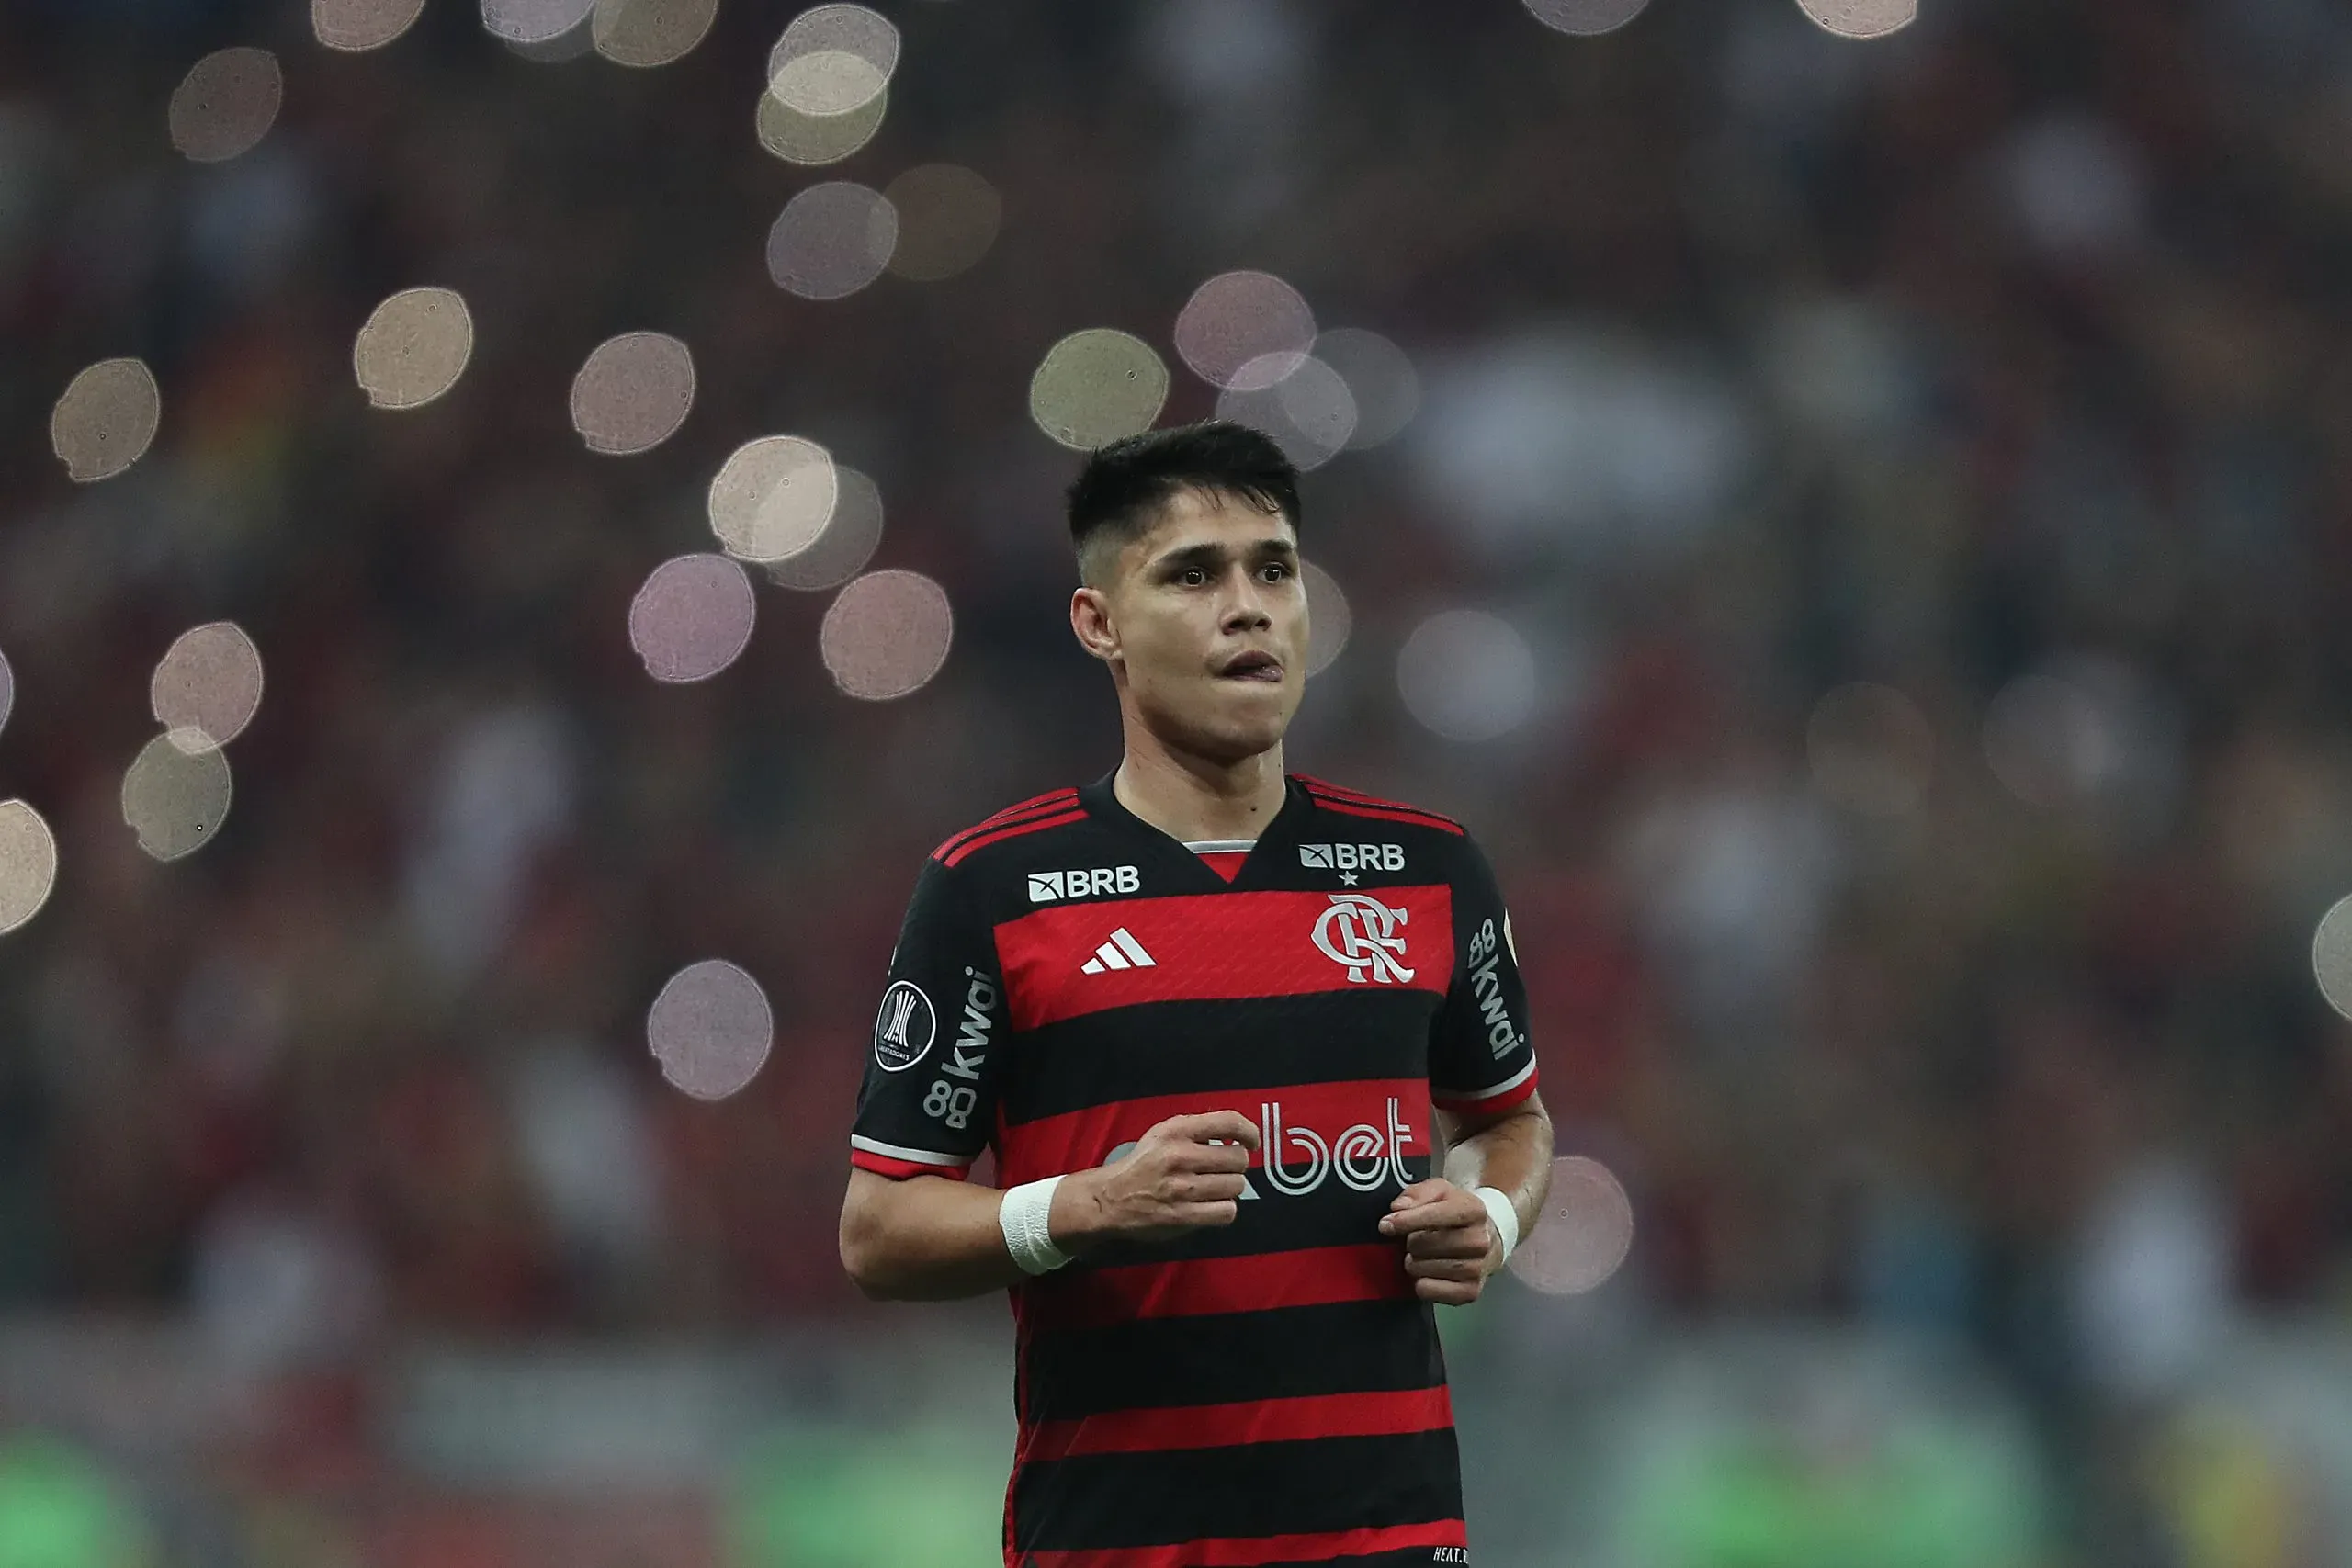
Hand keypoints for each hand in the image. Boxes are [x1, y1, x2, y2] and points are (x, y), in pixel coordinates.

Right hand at [1055, 1111, 1261, 1245]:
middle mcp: (1180, 1156)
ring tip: (1213, 1190)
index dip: (1250, 1132)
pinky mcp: (1183, 1217)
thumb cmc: (1141, 1165)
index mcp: (1176, 1131)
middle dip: (1236, 1167)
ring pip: (1236, 1187)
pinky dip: (1224, 1210)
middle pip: (1238, 1159)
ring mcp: (1182, 1189)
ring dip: (1229, 1189)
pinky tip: (1211, 1206)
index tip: (1251, 1143)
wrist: (1109, 1199)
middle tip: (1222, 1171)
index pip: (1229, 1122)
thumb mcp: (1163, 1134)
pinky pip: (1226, 1212)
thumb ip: (1197, 1131)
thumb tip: (1239, 1137)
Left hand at [1379, 1180, 1502, 1304]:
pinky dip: (1420, 1283)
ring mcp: (1477, 1269)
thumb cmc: (1456, 1214)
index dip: (1405, 1221)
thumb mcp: (1440, 1192)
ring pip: (1421, 1268)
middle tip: (1416, 1239)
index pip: (1433, 1215)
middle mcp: (1479, 1241)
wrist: (1488, 1240)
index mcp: (1473, 1210)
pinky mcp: (1470, 1292)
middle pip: (1422, 1244)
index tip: (1385, 1225)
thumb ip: (1417, 1193)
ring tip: (1423, 1255)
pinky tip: (1428, 1273)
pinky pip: (1426, 1290)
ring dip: (1413, 1262)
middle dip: (1410, 1241)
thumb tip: (1398, 1208)